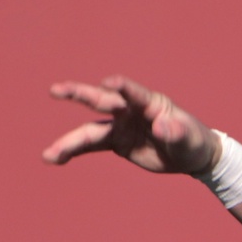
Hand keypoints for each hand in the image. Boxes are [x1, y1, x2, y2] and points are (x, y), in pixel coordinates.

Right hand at [43, 76, 221, 177]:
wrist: (188, 155)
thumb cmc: (192, 141)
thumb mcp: (189, 139)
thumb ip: (177, 132)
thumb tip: (163, 126)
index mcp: (150, 103)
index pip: (133, 92)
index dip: (121, 87)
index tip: (107, 82)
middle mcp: (129, 110)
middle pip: (101, 101)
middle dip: (78, 94)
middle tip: (55, 90)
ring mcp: (119, 125)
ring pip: (89, 130)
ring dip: (69, 141)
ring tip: (48, 155)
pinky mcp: (115, 141)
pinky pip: (90, 146)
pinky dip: (73, 152)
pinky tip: (55, 159)